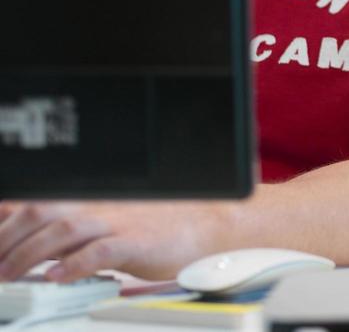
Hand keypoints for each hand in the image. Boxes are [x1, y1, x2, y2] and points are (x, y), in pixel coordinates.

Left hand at [0, 200, 233, 281]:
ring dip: (29, 252)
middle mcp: (98, 204)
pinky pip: (102, 250)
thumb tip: (21, 243)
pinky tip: (57, 276)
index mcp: (86, 198)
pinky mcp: (138, 241)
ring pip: (65, 227)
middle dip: (5, 238)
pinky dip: (75, 263)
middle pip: (40, 210)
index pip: (32, 201)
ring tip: (8, 275)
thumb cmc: (150, 227)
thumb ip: (64, 228)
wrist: (203, 226)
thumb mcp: (102, 222)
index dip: (3, 220)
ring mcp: (118, 221)